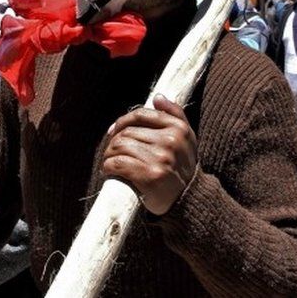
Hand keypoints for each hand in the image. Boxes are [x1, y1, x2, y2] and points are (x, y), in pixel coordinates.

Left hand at [102, 94, 196, 214]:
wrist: (188, 200)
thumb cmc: (182, 168)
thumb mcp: (187, 139)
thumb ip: (175, 115)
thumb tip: (157, 97)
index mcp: (179, 128)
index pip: (141, 115)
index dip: (122, 121)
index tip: (114, 132)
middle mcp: (171, 141)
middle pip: (127, 132)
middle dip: (113, 142)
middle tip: (111, 153)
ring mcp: (161, 158)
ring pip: (120, 146)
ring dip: (109, 155)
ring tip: (110, 162)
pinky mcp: (150, 176)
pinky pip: (118, 163)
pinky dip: (108, 166)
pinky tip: (110, 171)